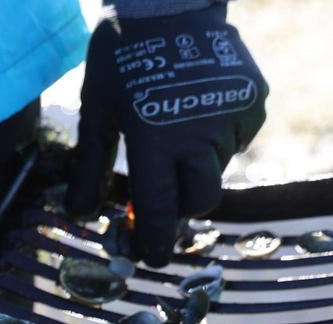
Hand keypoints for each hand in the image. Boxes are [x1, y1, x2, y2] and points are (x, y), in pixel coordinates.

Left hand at [65, 5, 267, 265]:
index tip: (154, 258)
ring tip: (176, 123)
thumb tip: (78, 214)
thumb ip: (91, 165)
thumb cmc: (122, 55)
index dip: (155, 239)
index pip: (159, 209)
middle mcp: (199, 134)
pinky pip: (238, 140)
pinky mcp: (254, 102)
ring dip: (198, 164)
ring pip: (218, 169)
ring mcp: (232, 117)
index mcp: (155, 138)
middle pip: (200, 200)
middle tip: (163, 189)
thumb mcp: (96, 109)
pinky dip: (219, 138)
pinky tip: (198, 107)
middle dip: (182, 204)